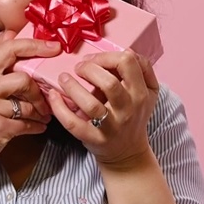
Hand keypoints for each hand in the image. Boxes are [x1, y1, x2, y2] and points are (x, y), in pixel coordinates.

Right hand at [0, 32, 60, 171]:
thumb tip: (14, 38)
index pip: (9, 49)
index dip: (35, 46)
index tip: (54, 48)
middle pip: (24, 79)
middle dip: (39, 92)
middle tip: (46, 101)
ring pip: (27, 105)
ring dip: (40, 113)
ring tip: (43, 116)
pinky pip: (27, 124)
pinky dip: (36, 127)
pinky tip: (38, 127)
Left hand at [48, 50, 159, 168]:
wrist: (128, 153)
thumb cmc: (134, 116)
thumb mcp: (149, 92)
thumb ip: (143, 69)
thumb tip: (127, 50)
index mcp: (140, 93)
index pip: (128, 63)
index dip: (107, 56)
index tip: (94, 61)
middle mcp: (128, 109)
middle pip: (109, 82)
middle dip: (90, 69)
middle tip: (79, 68)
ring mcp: (111, 126)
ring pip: (91, 104)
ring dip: (73, 87)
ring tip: (63, 78)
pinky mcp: (94, 138)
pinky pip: (74, 123)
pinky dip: (60, 109)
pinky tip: (54, 96)